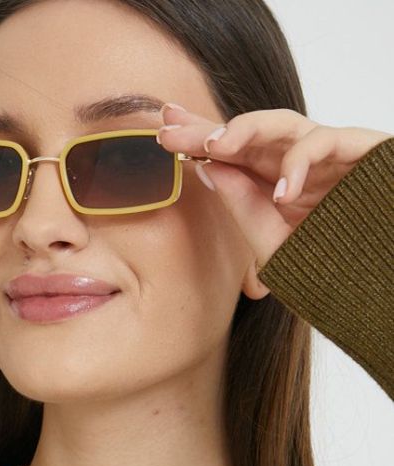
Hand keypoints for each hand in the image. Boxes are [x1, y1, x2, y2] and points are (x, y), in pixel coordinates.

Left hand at [156, 103, 390, 273]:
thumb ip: (243, 209)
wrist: (378, 274)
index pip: (231, 153)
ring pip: (283, 123)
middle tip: (172, 131)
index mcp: (274, 178)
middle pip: (248, 132)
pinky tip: (284, 192)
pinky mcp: (360, 150)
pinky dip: (302, 165)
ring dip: (246, 131)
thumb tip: (207, 171)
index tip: (161, 133)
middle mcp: (297, 159)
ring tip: (215, 147)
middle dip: (209, 128)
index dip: (197, 139)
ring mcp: (328, 152)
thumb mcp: (275, 244)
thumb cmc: (332, 260)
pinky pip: (325, 142)